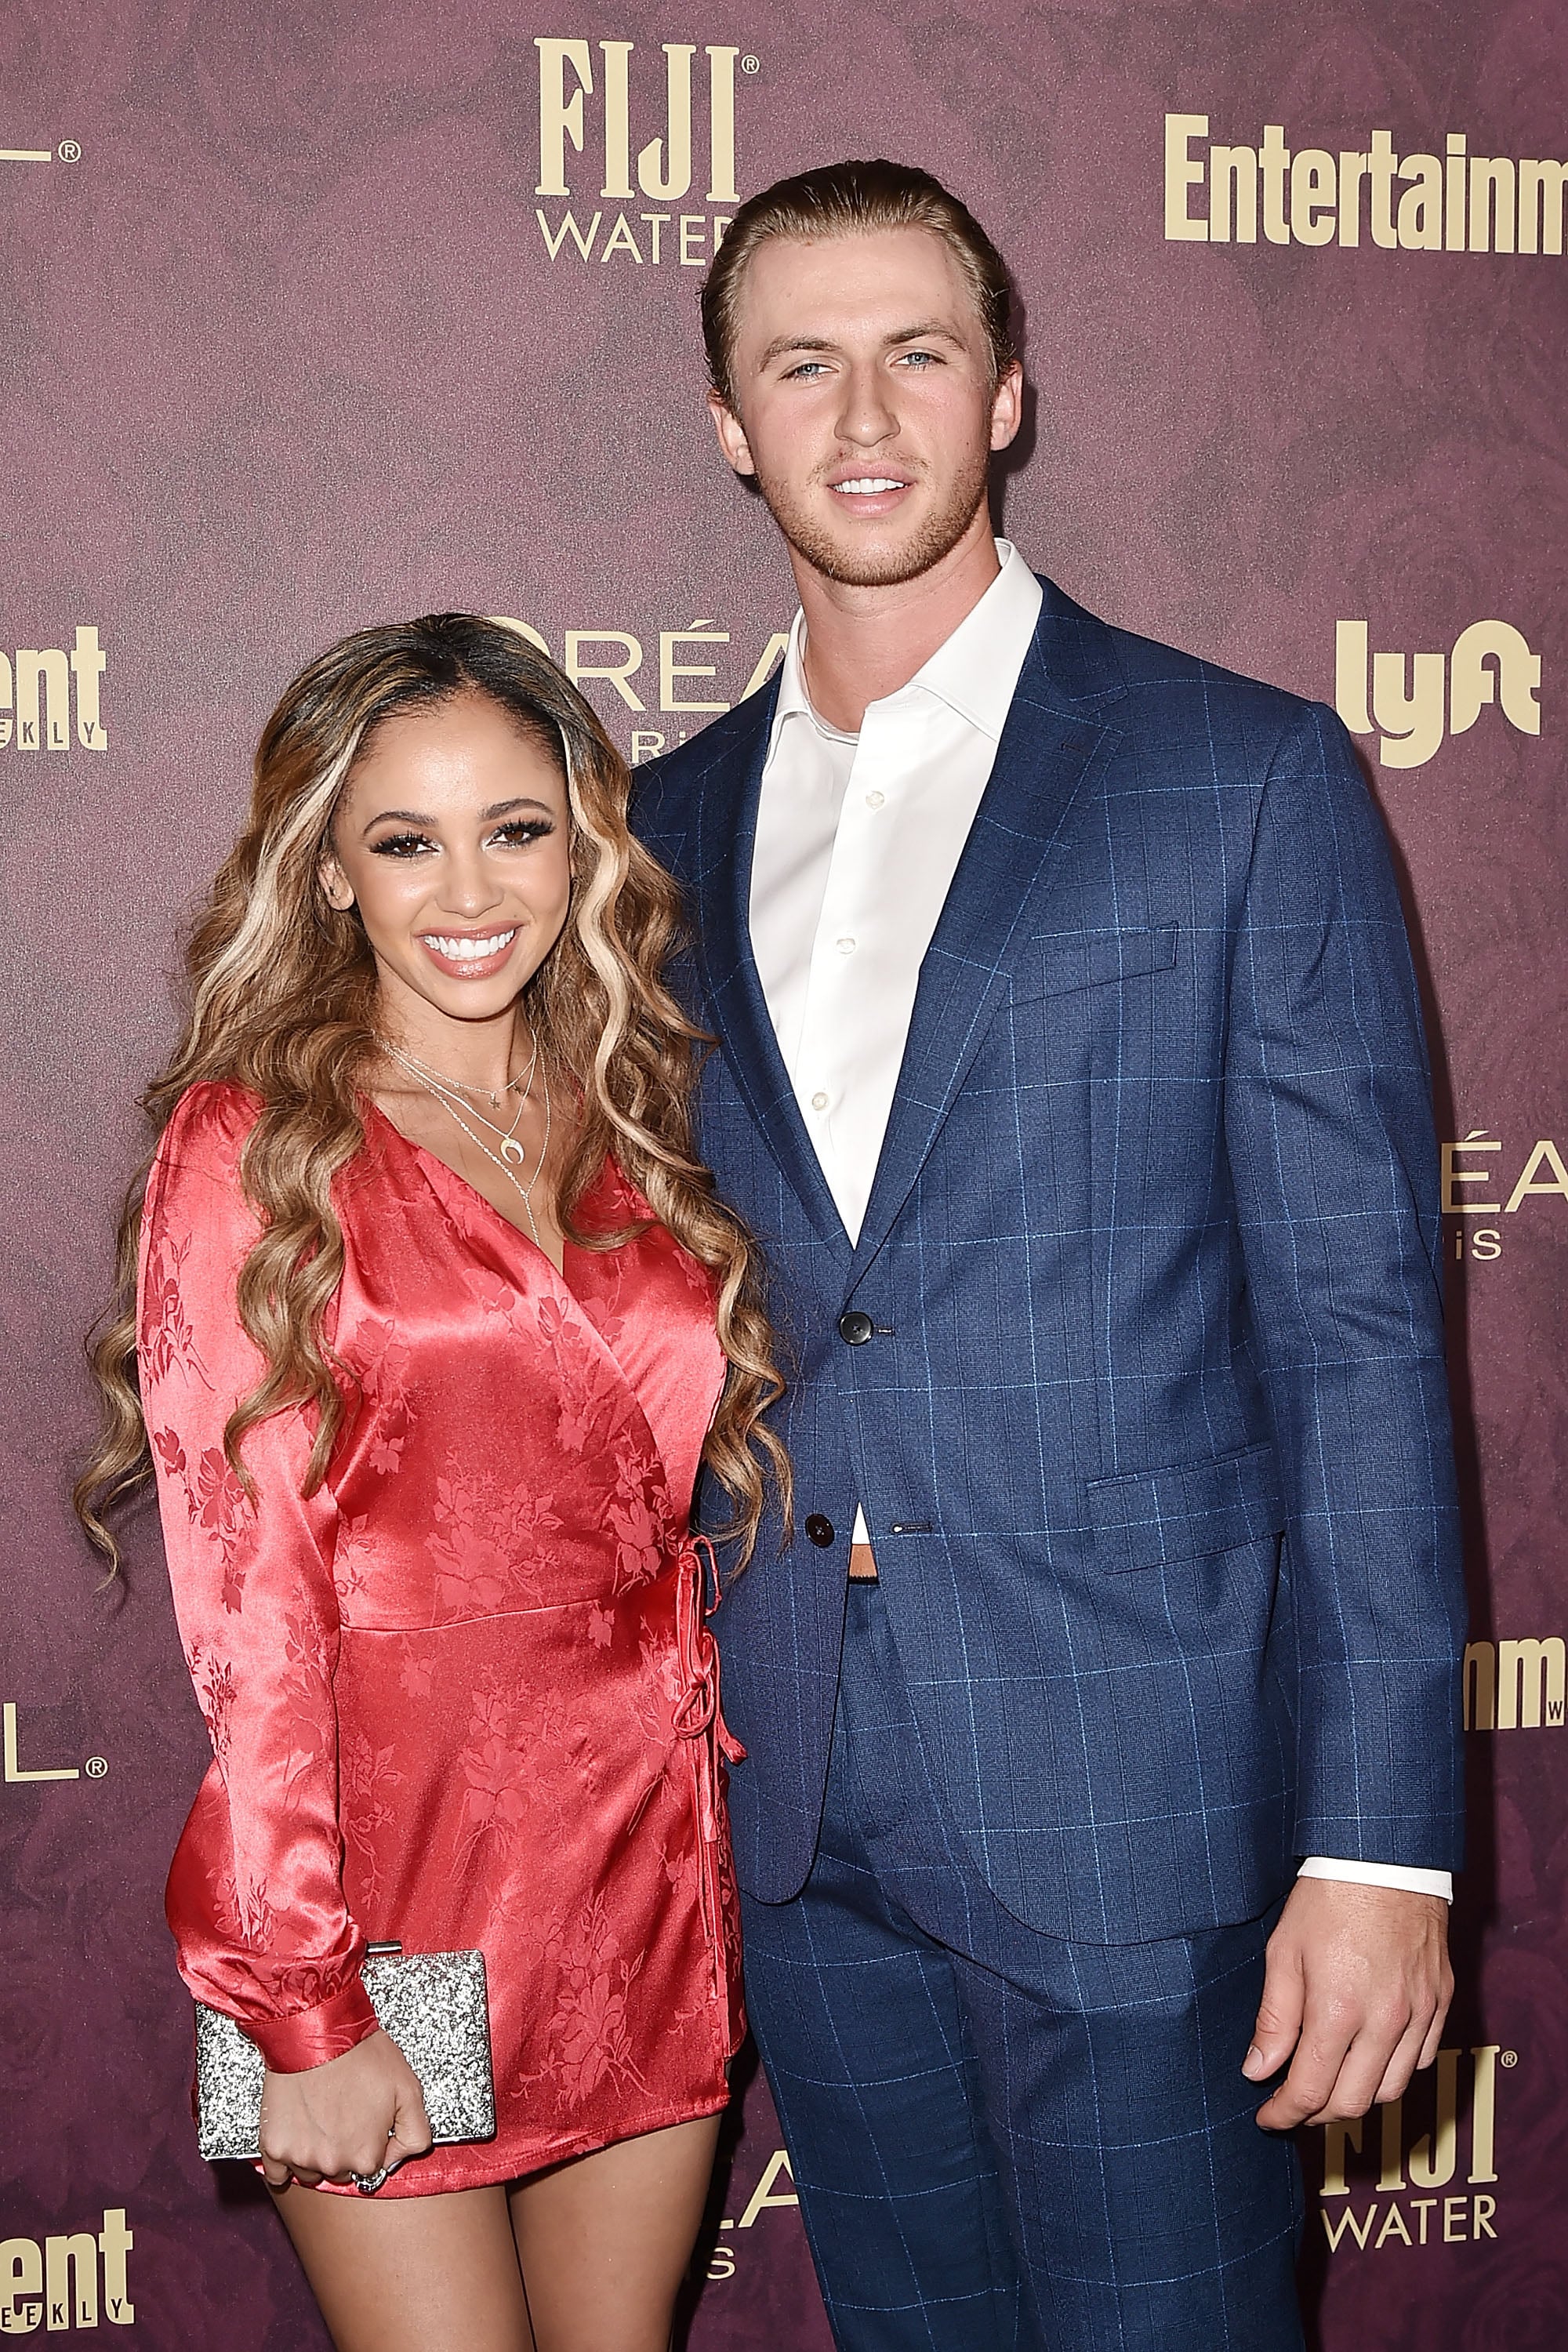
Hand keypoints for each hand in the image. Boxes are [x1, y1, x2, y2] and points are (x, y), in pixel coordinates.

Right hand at [258, 2028, 432, 2189]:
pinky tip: (294, 2135)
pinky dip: (283, 2162)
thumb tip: (398, 2157)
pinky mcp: (272, 2147)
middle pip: (341, 2170)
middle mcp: (333, 2164)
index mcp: (367, 2156)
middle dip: (344, 2147)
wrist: (317, 2030)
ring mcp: (300, 2158)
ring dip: (315, 2152)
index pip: (372, 2166)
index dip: (371, 2140)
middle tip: (342, 2110)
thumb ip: (415, 2133)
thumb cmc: (361, 2054)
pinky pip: (275, 2174)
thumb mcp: (409, 2089)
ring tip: (319, 2113)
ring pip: (310, 2171)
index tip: (364, 2118)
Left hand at [1244, 1879, 1452, 2130]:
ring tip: (1329, 2085)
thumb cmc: (1328, 1899)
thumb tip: (1258, 2070)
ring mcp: (1419, 2015)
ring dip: (1356, 2098)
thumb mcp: (1284, 1952)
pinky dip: (1392, 2072)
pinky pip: (1422, 2061)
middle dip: (1317, 2114)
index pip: (1310, 2091)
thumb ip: (1274, 2019)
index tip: (1269, 2119)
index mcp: (1339, 2011)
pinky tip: (1369, 2058)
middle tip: (1294, 2105)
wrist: (1386, 1859)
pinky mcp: (1440, 2003)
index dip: (1285, 2115)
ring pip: (1391, 2090)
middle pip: (1353, 2103)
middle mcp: (1385, 2022)